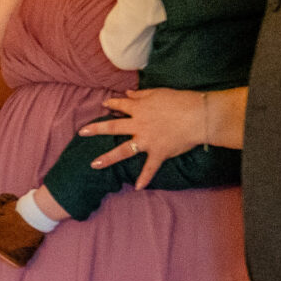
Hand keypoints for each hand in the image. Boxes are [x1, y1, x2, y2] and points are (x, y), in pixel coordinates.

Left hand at [80, 88, 208, 185]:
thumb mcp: (159, 93)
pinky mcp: (158, 153)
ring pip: (123, 150)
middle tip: (82, 132)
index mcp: (140, 108)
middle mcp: (139, 125)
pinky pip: (150, 168)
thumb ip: (142, 95)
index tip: (104, 104)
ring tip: (94, 164)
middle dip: (97, 129)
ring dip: (108, 158)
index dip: (112, 104)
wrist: (198, 115)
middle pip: (114, 127)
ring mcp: (147, 140)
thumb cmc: (180, 101)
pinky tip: (137, 187)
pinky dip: (144, 178)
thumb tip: (128, 93)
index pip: (121, 104)